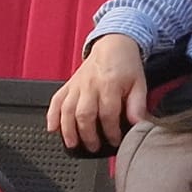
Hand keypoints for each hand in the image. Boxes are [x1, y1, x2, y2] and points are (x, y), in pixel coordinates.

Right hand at [47, 34, 147, 151]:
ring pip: (67, 110)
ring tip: (72, 144)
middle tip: (95, 147)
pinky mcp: (69, 85)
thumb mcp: (139, 83)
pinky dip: (52, 115)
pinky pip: (56, 100)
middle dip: (88, 135)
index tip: (115, 141)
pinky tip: (52, 128)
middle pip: (84, 114)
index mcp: (109, 84)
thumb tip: (139, 124)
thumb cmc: (126, 65)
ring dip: (68, 129)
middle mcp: (90, 85)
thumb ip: (138, 105)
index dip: (111, 132)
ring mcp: (77, 85)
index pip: (108, 114)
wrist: (113, 44)